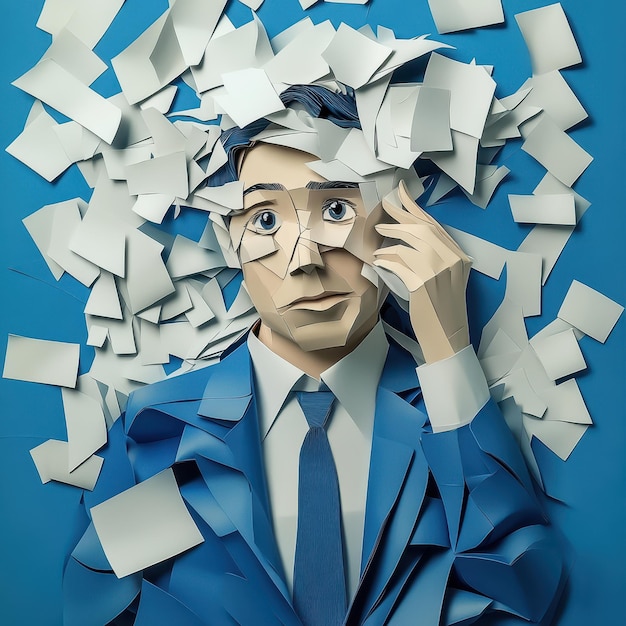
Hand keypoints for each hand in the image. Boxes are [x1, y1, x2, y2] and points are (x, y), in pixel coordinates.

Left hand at [372, 181, 471, 363]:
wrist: (447, 337)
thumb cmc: (443, 310)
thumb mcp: (448, 279)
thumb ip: (438, 258)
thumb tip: (409, 238)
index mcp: (460, 257)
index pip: (435, 225)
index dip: (415, 207)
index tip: (400, 193)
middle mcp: (452, 260)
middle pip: (423, 229)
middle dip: (400, 217)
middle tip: (384, 211)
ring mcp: (439, 271)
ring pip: (410, 243)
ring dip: (390, 239)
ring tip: (378, 238)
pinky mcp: (423, 284)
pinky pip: (399, 263)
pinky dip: (387, 260)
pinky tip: (378, 260)